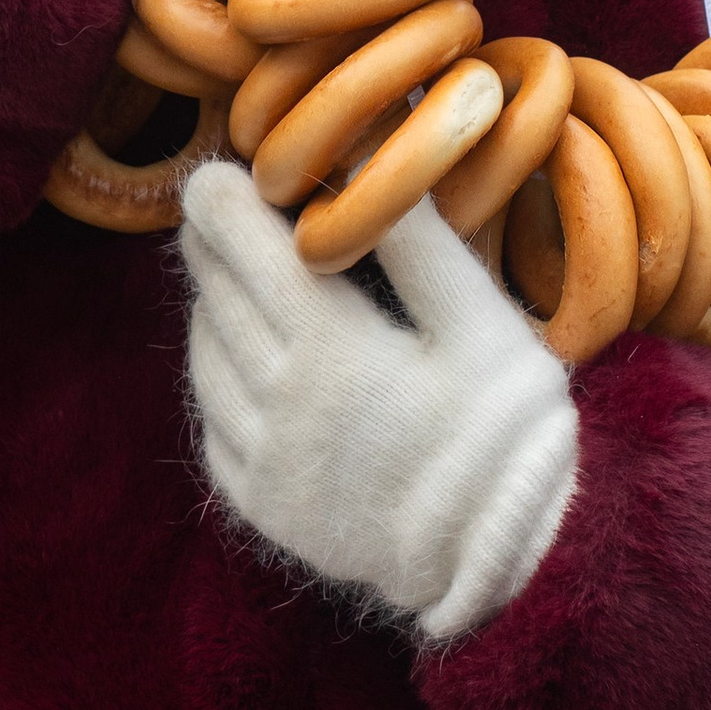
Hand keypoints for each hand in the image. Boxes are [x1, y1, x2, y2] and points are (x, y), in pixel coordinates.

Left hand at [180, 168, 578, 640]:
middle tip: (220, 206)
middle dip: (213, 243)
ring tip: (234, 274)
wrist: (504, 559)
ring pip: (206, 358)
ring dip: (212, 307)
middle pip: (217, 296)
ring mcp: (263, 464)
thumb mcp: (479, 318)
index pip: (243, 248)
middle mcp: (277, 405)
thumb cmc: (505, 428)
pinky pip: (214, 423)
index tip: (217, 171)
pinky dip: (217, 377)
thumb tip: (369, 150)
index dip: (220, 202)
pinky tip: (242, 356)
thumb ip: (415, 233)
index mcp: (328, 347)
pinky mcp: (261, 507)